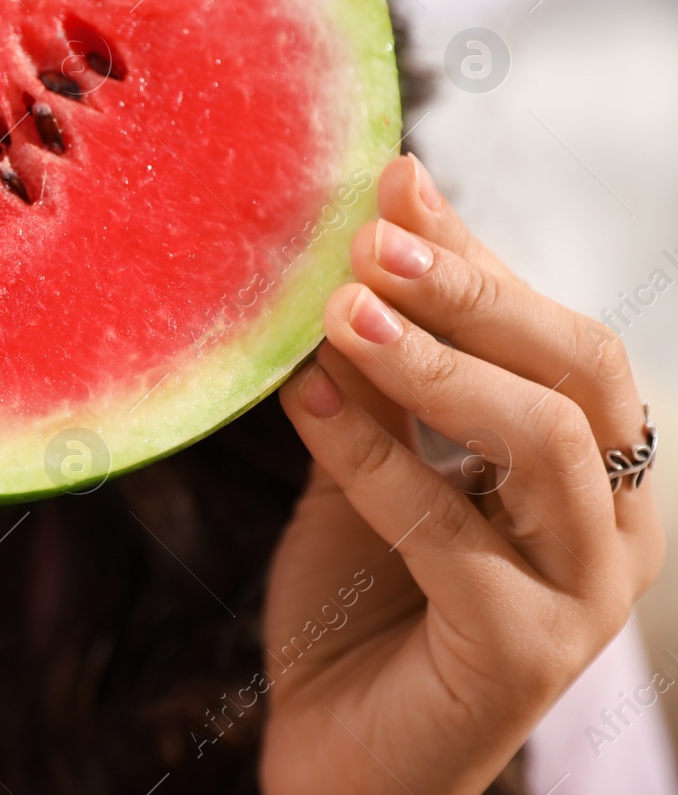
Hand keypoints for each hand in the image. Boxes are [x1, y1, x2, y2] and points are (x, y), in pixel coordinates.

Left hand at [262, 154, 664, 794]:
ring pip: (542, 438)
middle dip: (477, 288)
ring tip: (341, 310)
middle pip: (581, 366)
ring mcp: (586, 592)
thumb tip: (363, 251)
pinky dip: (369, 453)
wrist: (337, 759)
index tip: (397, 179)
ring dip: (435, 360)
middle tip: (375, 235)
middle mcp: (614, 523)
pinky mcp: (528, 651)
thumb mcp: (367, 471)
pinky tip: (302, 398)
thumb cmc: (358, 611)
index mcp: (591, 468)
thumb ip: (378, 382)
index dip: (478, 252)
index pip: (551, 331)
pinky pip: (447, 527)